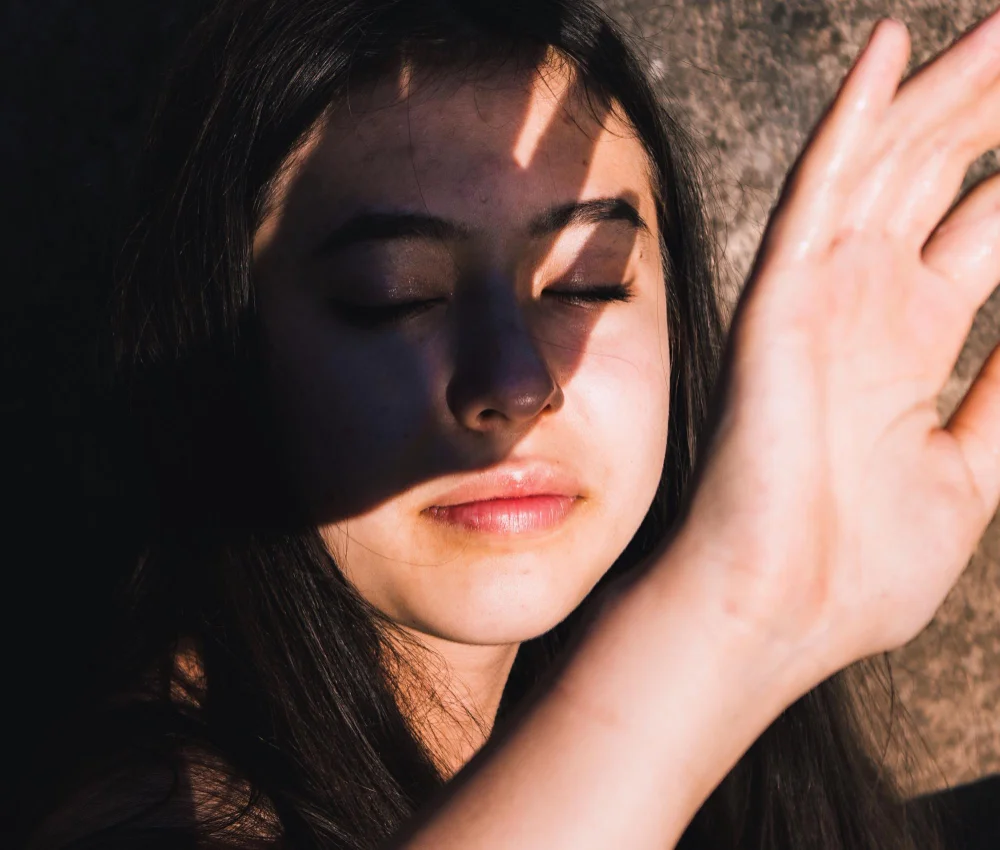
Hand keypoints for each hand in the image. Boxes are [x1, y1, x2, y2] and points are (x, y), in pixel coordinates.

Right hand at [672, 10, 999, 678]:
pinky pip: (817, 192)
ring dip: (943, 90)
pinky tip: (892, 50)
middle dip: (993, 105)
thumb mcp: (974, 471)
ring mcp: (823, 295)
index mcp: (911, 339)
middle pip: (939, 175)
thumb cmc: (858, 566)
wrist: (780, 613)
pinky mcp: (783, 301)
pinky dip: (853, 120)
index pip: (982, 223)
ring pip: (889, 163)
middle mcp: (868, 303)